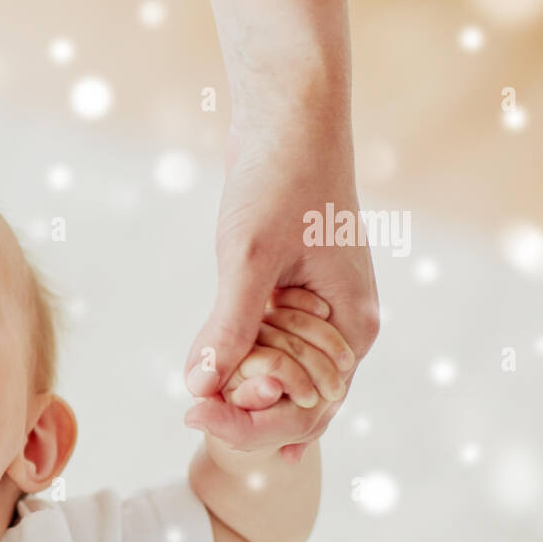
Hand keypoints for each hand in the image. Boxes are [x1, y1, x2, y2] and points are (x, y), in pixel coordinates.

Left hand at [183, 121, 380, 461]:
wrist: (290, 118)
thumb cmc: (279, 179)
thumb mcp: (248, 257)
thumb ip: (228, 325)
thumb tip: (200, 387)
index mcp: (351, 325)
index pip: (309, 408)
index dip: (253, 423)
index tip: (194, 416)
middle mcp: (345, 326)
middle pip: (298, 402)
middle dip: (247, 414)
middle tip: (191, 417)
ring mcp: (322, 311)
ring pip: (282, 377)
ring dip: (243, 391)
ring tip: (197, 402)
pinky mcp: (296, 294)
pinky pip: (272, 346)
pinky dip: (243, 364)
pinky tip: (211, 386)